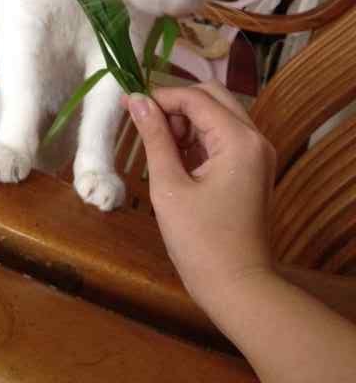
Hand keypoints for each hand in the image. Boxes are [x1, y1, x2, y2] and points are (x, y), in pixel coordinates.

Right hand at [124, 81, 275, 312]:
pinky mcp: (253, 166)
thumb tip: (136, 101)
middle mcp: (255, 138)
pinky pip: (223, 136)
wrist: (237, 287)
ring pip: (218, 114)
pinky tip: (176, 156)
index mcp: (238, 140)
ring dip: (187, 120)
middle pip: (212, 97)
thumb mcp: (168, 186)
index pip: (195, 98)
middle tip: (146, 126)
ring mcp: (257, 152)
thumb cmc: (200, 242)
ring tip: (160, 146)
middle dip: (176, 105)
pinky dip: (199, 138)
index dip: (160, 97)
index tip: (128, 105)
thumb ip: (154, 137)